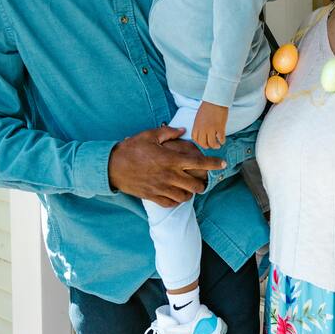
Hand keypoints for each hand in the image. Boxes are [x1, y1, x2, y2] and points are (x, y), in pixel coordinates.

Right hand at [108, 126, 224, 206]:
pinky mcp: (153, 197)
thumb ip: (168, 132)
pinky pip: (171, 203)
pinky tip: (177, 194)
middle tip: (203, 179)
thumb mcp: (149, 135)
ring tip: (190, 187)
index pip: (198, 163)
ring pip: (185, 196)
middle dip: (203, 183)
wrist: (111, 166)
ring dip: (190, 192)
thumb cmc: (131, 148)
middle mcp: (168, 175)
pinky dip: (177, 200)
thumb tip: (181, 130)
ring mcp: (161, 188)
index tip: (222, 163)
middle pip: (195, 184)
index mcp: (170, 159)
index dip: (213, 164)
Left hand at [192, 102, 228, 148]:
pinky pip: (221, 139)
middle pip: (203, 143)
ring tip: (218, 145)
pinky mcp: (220, 128)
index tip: (203, 143)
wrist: (215, 100)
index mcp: (196, 126)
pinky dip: (222, 141)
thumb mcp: (198, 117)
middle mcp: (202, 129)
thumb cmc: (207, 107)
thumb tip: (202, 133)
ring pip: (212, 143)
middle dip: (207, 146)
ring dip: (215, 146)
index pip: (195, 139)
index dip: (199, 143)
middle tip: (211, 146)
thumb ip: (199, 125)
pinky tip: (223, 140)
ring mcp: (211, 129)